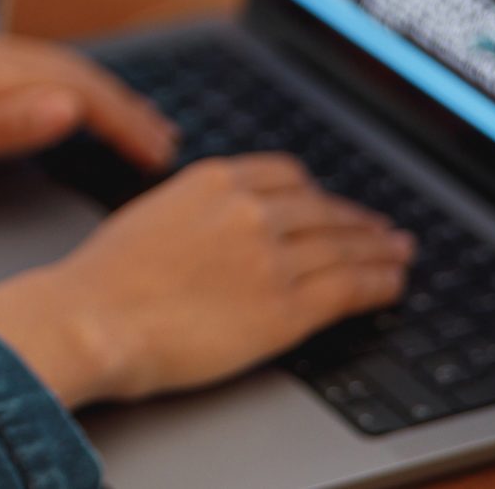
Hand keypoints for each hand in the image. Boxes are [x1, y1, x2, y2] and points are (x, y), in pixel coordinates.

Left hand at [0, 25, 176, 187]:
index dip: (123, 120)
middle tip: (158, 140)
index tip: (158, 152)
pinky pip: (13, 66)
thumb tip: (69, 107)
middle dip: (118, 103)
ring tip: (120, 122)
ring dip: (87, 92)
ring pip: (40, 64)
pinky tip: (48, 100)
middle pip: (65, 68)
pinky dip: (49, 85)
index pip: (75, 87)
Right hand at [0, 155, 414, 407]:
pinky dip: (378, 284)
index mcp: (213, 179)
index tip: (330, 204)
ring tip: (400, 254)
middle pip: (323, 209)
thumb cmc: (104, 279)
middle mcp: (250, 209)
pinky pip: (348, 288)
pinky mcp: (285, 306)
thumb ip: (195, 213)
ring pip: (344, 246)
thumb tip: (216, 229)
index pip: (286, 176)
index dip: (317, 193)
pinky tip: (392, 284)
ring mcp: (271, 256)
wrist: (95, 318)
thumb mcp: (150, 217)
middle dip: (357, 221)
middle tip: (381, 230)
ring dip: (379, 250)